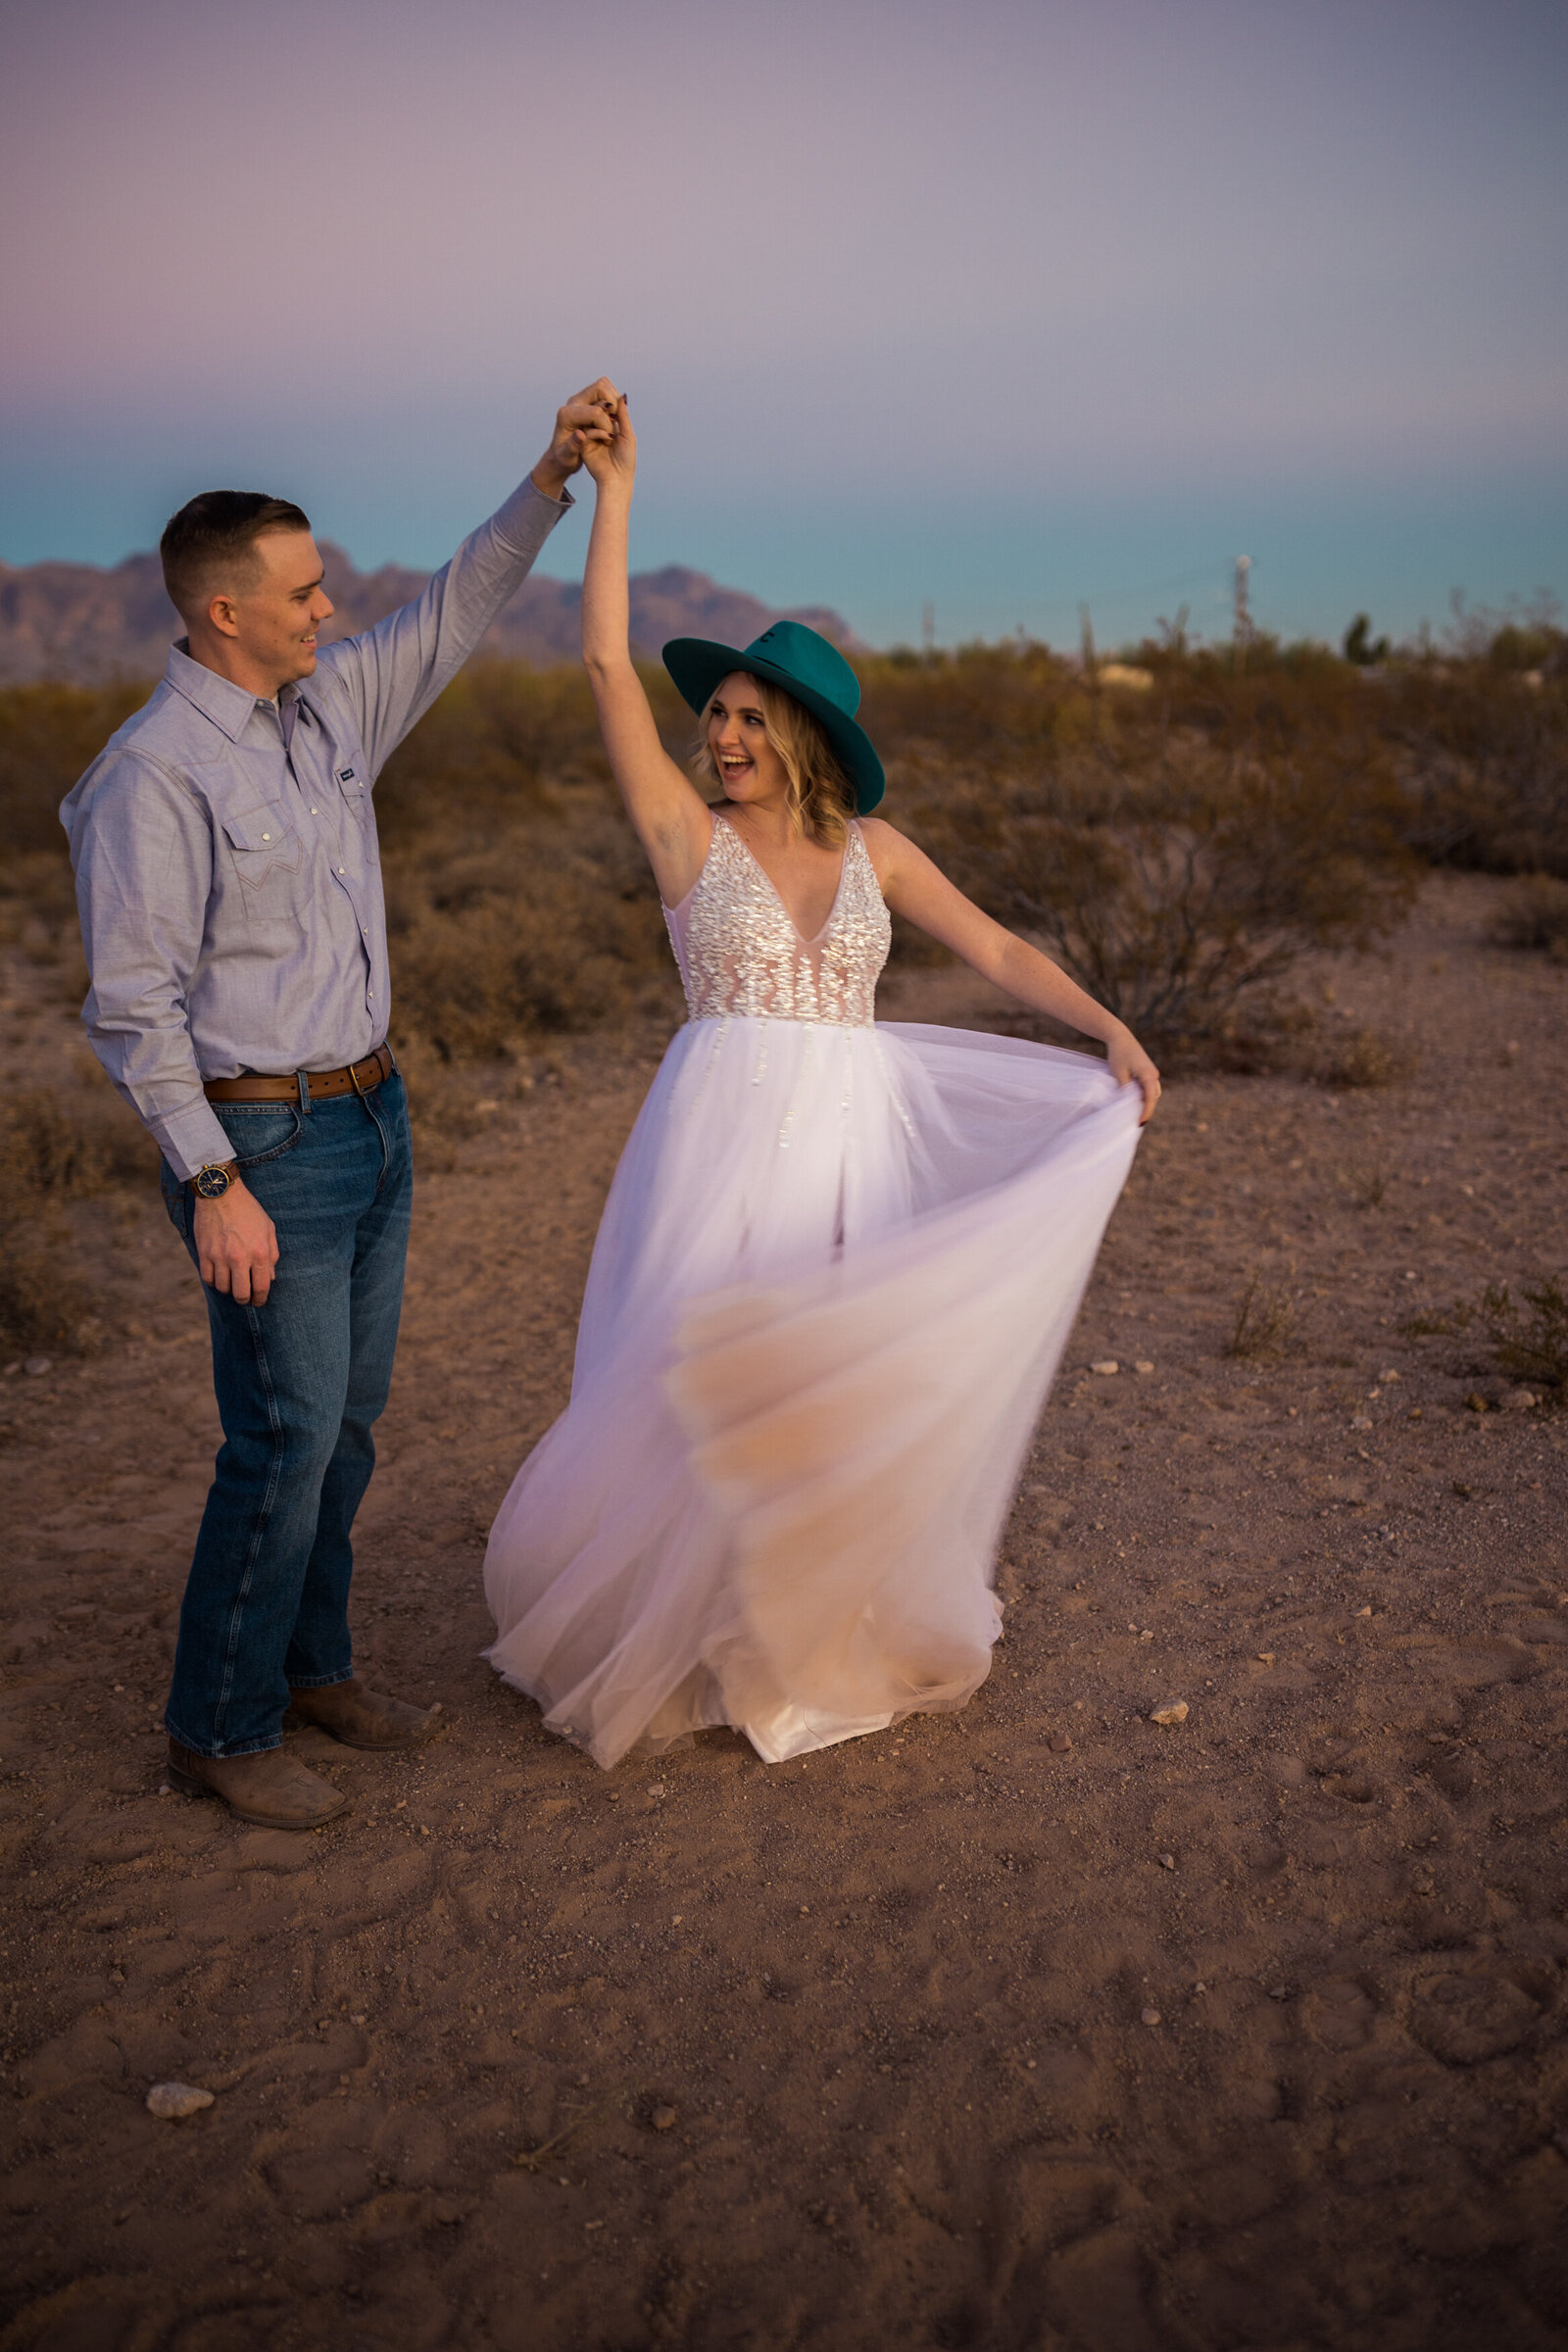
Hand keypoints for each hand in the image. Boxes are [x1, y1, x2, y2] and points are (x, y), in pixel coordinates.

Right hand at [193, 1178, 278, 1305]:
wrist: (221, 1194)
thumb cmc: (248, 1210)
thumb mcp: (268, 1229)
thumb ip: (272, 1254)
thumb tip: (270, 1277)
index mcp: (259, 1252)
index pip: (261, 1287)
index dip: (260, 1299)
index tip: (258, 1301)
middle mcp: (239, 1258)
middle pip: (241, 1293)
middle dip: (245, 1299)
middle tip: (245, 1297)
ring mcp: (220, 1257)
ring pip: (223, 1288)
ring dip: (228, 1289)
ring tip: (231, 1283)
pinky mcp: (204, 1253)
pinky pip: (207, 1278)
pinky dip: (213, 1281)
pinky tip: (219, 1276)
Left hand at [531, 377, 621, 499]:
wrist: (560, 454)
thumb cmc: (564, 459)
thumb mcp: (567, 458)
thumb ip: (573, 447)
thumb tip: (581, 434)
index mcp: (567, 415)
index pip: (596, 411)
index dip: (607, 424)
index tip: (610, 438)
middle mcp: (572, 402)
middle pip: (600, 387)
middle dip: (613, 404)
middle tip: (615, 421)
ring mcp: (579, 399)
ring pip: (604, 385)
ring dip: (614, 400)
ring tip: (614, 419)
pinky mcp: (586, 400)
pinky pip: (604, 390)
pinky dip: (613, 400)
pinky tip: (613, 417)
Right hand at [581, 393, 634, 491]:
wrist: (617, 479)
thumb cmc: (626, 459)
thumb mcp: (627, 434)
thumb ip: (623, 415)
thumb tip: (622, 395)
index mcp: (611, 426)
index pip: (607, 408)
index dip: (611, 405)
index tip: (617, 412)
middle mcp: (599, 429)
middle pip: (597, 410)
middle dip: (605, 412)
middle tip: (614, 420)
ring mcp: (591, 436)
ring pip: (591, 419)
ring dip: (603, 423)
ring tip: (613, 435)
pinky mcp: (584, 444)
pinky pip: (586, 430)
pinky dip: (598, 432)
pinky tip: (608, 440)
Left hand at [1107, 1027, 1161, 1123]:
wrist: (1120, 1037)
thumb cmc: (1118, 1055)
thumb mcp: (1119, 1074)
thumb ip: (1125, 1090)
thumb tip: (1128, 1104)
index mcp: (1148, 1075)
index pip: (1150, 1099)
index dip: (1146, 1112)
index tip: (1140, 1123)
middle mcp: (1154, 1074)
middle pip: (1154, 1097)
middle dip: (1147, 1109)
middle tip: (1137, 1121)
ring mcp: (1152, 1071)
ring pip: (1153, 1092)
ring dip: (1146, 1101)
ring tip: (1135, 1112)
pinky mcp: (1148, 1070)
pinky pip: (1149, 1086)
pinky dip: (1144, 1094)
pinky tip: (1135, 1099)